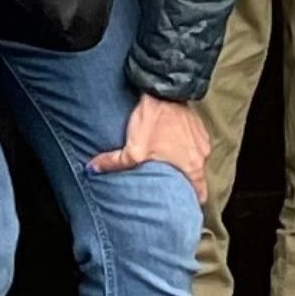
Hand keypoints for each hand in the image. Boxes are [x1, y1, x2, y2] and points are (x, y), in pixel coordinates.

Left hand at [89, 93, 211, 199]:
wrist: (164, 90)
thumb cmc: (154, 121)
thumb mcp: (132, 149)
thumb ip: (114, 164)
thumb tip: (92, 170)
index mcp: (192, 167)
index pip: (200, 194)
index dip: (191, 201)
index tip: (182, 205)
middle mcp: (202, 156)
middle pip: (196, 177)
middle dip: (183, 183)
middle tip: (169, 185)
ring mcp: (202, 140)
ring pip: (195, 159)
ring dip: (184, 162)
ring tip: (168, 163)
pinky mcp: (199, 127)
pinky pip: (194, 143)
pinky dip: (184, 146)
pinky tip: (170, 143)